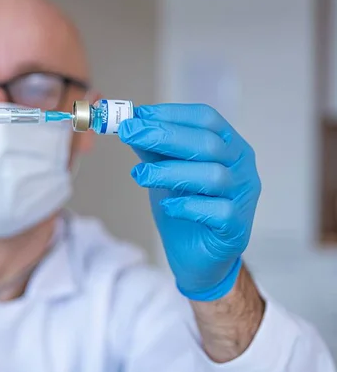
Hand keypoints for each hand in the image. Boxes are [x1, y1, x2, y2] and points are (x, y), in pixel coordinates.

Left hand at [119, 104, 260, 300]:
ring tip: (139, 176)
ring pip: (213, 175)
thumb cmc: (184, 208)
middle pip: (208, 143)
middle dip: (164, 136)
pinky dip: (189, 206)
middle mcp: (242, 167)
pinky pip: (218, 211)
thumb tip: (130, 124)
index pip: (206, 118)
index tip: (136, 115)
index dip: (171, 114)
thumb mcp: (164, 173)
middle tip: (129, 134)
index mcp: (228, 145)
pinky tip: (168, 206)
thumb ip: (152, 150)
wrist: (195, 257)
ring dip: (170, 172)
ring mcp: (243, 197)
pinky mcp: (237, 227)